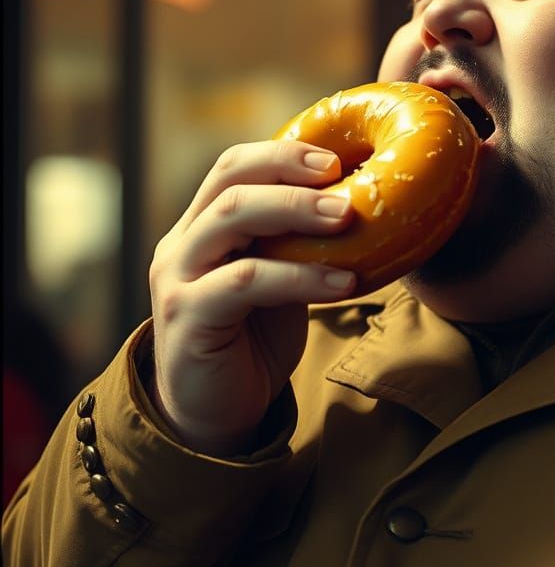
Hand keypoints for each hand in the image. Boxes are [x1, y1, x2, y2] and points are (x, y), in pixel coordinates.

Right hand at [147, 141, 356, 455]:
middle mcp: (183, 244)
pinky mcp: (187, 317)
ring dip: (295, 212)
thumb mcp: (278, 278)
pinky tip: (342, 283)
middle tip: (345, 181)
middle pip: (231, 184)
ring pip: (230, 220)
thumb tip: (364, 204)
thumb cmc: (254, 338)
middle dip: (290, 174)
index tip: (337, 157)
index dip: (282, 154)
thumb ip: (297, 243)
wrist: (215, 413)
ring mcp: (178, 279)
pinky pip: (244, 282)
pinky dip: (298, 277)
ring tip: (348, 219)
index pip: (233, 167)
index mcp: (202, 226)